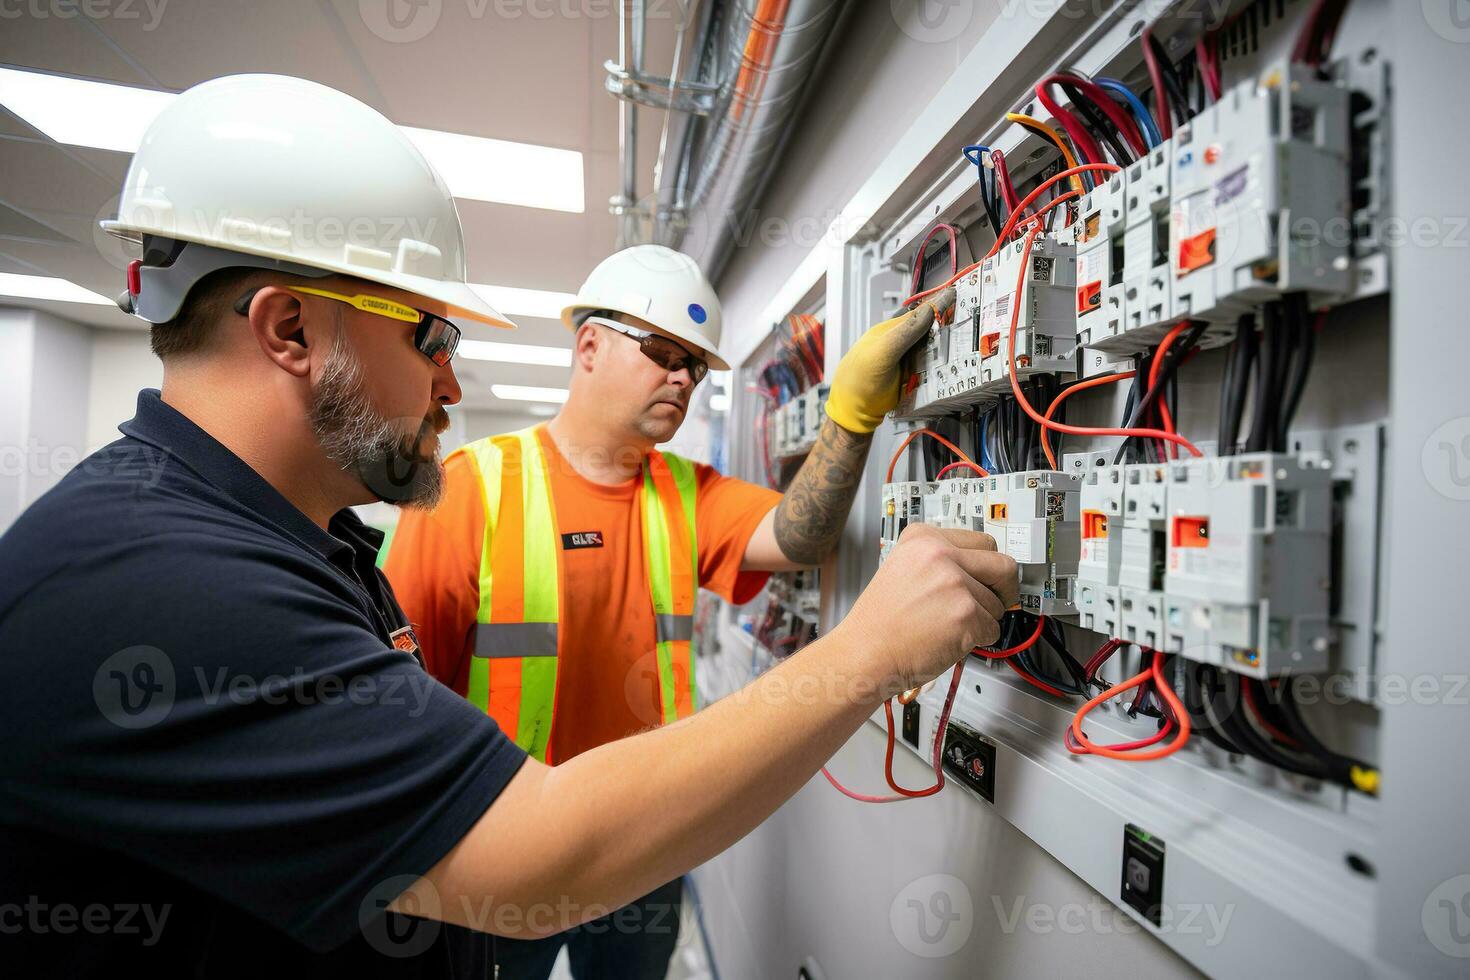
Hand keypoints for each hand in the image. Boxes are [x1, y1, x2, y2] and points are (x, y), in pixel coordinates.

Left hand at [824, 286, 957, 433]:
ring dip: (949, 346)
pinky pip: (933, 368)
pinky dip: (944, 365)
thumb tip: (929, 310)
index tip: (957, 295)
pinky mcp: (914, 378)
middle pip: (930, 330)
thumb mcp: (881, 354)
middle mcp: (902, 343)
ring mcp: (909, 361)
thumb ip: (904, 332)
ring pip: (934, 349)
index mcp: (892, 331)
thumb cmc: (859, 380)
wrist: (853, 413)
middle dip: (948, 324)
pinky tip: (956, 363)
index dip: (937, 305)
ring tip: (969, 340)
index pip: (920, 313)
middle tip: (971, 319)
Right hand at [835, 524, 1017, 699]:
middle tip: (996, 601)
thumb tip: (982, 571)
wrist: (863, 652)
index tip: (988, 577)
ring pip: (998, 603)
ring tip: (947, 626)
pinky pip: (993, 629)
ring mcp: (953, 583)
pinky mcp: (965, 614)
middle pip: (1003, 565)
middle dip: (1005, 588)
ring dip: (982, 620)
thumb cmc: (880, 622)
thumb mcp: (904, 570)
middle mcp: (939, 554)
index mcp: (923, 538)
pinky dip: (978, 640)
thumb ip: (942, 563)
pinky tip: (948, 639)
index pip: (983, 542)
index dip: (988, 566)